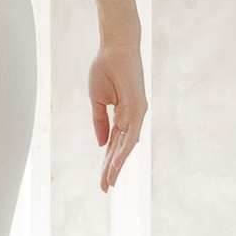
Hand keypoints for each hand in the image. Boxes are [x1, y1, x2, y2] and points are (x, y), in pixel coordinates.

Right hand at [91, 40, 145, 192]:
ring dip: (117, 164)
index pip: (113, 144)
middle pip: (120, 148)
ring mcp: (136, 114)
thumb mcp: (97, 101)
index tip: (102, 179)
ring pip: (126, 145)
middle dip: (111, 169)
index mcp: (121, 115)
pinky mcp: (138, 108)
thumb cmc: (105, 68)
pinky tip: (116, 162)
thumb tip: (101, 145)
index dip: (106, 161)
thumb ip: (99, 122)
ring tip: (109, 181)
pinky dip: (123, 149)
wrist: (113, 47)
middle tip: (105, 188)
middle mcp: (131, 117)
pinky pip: (130, 133)